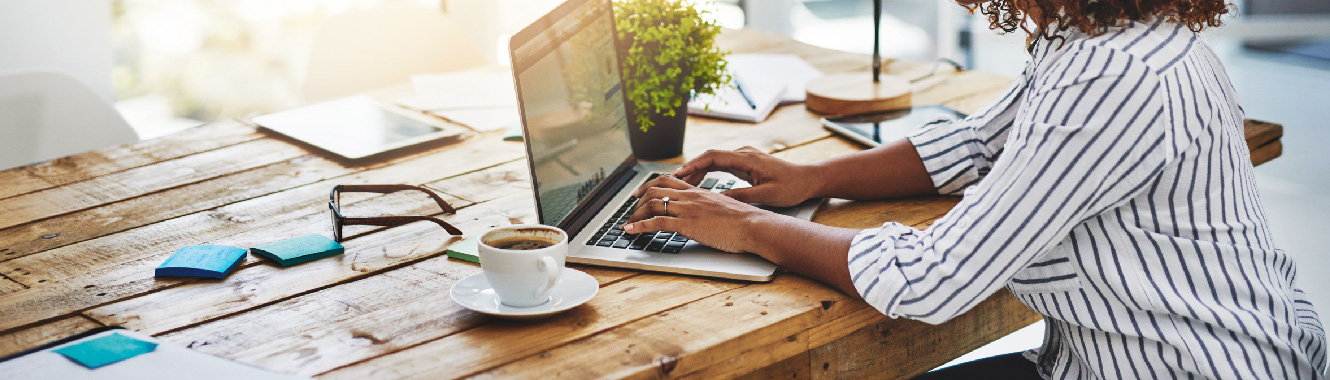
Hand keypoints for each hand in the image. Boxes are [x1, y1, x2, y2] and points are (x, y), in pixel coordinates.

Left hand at [622, 176, 774, 252]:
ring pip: (652, 204)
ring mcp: (687, 209)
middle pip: (655, 189)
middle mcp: (690, 197)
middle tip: (630, 209)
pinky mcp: (686, 224)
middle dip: (638, 200)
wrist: (753, 226)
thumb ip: (710, 207)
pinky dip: (639, 226)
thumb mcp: (723, 208)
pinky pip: (656, 222)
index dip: (650, 185)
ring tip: (629, 223)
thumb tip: (706, 213)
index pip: (668, 181)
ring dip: (636, 214)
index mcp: (699, 192)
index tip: (640, 193)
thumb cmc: (744, 221)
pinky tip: (630, 230)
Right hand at [639, 146, 817, 206]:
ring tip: (679, 184)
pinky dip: (708, 173)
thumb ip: (741, 196)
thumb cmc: (791, 187)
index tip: (678, 174)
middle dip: (689, 168)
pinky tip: (699, 184)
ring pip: (714, 161)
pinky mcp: (746, 164)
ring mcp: (744, 158)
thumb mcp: (766, 194)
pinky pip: (721, 165)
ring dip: (697, 171)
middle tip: (671, 181)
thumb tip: (717, 200)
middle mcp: (743, 154)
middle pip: (709, 157)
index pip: (713, 156)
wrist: (809, 179)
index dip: (693, 165)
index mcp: (747, 158)